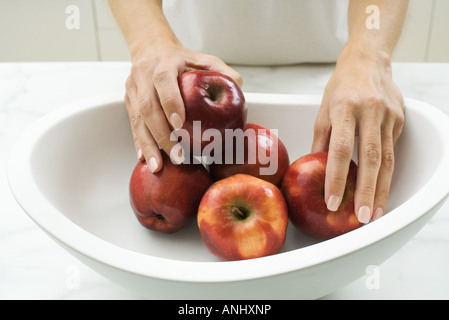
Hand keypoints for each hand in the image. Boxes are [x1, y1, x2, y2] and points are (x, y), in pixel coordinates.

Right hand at [125, 44, 241, 171]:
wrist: (151, 48)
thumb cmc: (182, 58)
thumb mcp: (205, 60)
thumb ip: (224, 73)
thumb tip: (239, 91)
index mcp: (164, 63)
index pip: (163, 80)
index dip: (170, 102)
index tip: (179, 124)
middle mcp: (144, 75)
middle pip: (148, 107)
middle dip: (162, 135)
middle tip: (177, 156)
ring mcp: (134, 90)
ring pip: (137, 119)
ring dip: (148, 145)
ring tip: (157, 166)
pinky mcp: (128, 102)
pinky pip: (133, 125)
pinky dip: (139, 143)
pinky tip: (145, 159)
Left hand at [312, 45, 404, 223]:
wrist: (369, 61)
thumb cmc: (341, 86)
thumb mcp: (323, 109)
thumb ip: (321, 139)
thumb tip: (314, 167)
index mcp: (345, 107)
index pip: (340, 149)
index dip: (336, 177)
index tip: (332, 201)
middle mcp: (370, 112)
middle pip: (370, 158)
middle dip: (366, 191)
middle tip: (362, 217)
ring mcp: (389, 116)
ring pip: (386, 159)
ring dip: (381, 189)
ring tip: (375, 212)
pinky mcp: (400, 120)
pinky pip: (392, 151)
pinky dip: (386, 174)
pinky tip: (381, 191)